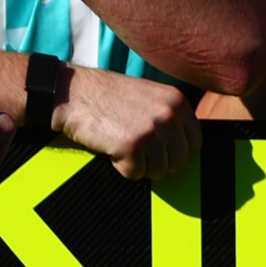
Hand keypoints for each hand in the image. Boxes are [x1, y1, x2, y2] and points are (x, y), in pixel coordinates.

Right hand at [52, 66, 198, 180]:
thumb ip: (171, 118)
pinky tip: (111, 146)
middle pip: (179, 162)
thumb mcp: (150, 97)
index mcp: (178, 103)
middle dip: (158, 161)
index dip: (175, 151)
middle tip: (135, 145)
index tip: (157, 147)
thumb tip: (187, 150)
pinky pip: (135, 173)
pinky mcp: (132, 147)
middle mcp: (170, 116)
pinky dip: (121, 166)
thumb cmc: (107, 96)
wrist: (71, 92)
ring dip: (139, 164)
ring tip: (121, 142)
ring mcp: (152, 132)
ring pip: (159, 171)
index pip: (194, 144)